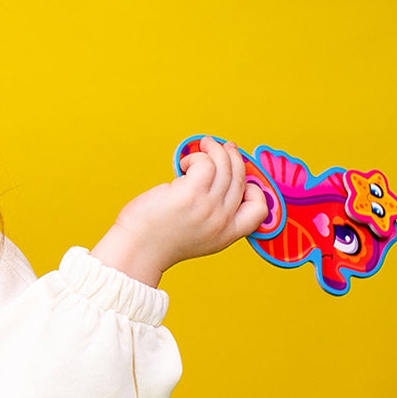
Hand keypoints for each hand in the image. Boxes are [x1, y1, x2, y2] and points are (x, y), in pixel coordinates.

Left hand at [90, 137, 268, 286]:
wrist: (136, 250)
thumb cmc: (157, 238)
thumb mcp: (196, 235)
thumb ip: (211, 216)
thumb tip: (216, 177)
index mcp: (227, 234)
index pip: (260, 209)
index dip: (254, 189)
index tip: (237, 177)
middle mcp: (222, 221)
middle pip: (241, 179)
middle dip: (232, 157)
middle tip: (217, 147)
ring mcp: (208, 207)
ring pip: (225, 166)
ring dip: (214, 150)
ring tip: (202, 146)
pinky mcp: (190, 194)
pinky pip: (205, 163)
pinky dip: (197, 157)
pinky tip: (183, 164)